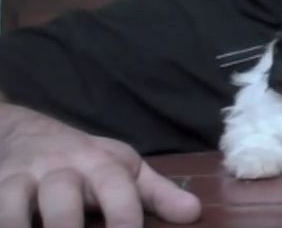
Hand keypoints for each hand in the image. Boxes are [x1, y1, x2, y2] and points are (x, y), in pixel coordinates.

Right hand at [0, 104, 200, 227]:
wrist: (23, 132)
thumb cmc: (84, 161)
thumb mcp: (123, 170)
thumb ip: (158, 194)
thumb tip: (195, 213)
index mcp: (99, 164)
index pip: (115, 187)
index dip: (123, 215)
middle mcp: (59, 170)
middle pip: (62, 198)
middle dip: (66, 227)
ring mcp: (20, 180)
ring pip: (15, 204)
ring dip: (21, 226)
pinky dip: (3, 221)